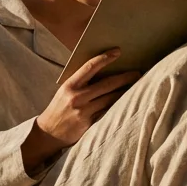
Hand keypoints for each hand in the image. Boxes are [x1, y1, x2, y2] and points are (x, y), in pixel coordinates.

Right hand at [22, 49, 139, 172]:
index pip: (90, 67)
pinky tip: (127, 103)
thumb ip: (81, 83)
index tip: (118, 52)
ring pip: (111, 99)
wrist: (48, 134)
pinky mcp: (89, 124)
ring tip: (137, 87)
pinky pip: (108, 113)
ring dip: (125, 92)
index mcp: (70, 85)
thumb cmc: (59, 109)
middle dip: (125, 77)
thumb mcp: (65, 92)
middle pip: (107, 84)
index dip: (105, 58)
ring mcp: (84, 111)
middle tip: (138, 73)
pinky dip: (118, 107)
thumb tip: (103, 72)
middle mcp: (77, 97)